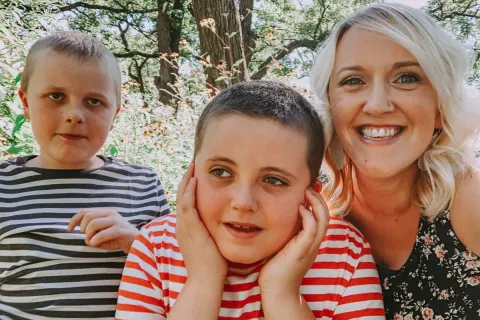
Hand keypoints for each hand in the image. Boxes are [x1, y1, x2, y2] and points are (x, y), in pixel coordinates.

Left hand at [67, 208, 138, 253]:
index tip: (69, 230)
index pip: (85, 212)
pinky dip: (95, 240)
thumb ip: (92, 231)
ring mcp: (116, 221)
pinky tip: (96, 244)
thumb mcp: (103, 233)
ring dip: (88, 235)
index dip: (74, 220)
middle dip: (83, 229)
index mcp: (105, 212)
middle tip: (87, 237)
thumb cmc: (118, 239)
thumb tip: (83, 237)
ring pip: (93, 224)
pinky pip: (101, 234)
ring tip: (92, 242)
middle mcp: (111, 214)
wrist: (138, 243)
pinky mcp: (120, 230)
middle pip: (87, 217)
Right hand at [175, 162, 227, 283]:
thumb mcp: (211, 242)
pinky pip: (186, 206)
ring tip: (193, 165)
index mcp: (186, 227)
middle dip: (186, 178)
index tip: (197, 173)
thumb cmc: (213, 265)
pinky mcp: (190, 229)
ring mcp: (184, 227)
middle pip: (180, 195)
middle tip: (194, 163)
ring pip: (181, 197)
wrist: (206, 281)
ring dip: (186, 180)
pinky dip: (188, 192)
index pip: (185, 201)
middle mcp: (182, 225)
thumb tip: (226, 223)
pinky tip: (193, 180)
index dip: (189, 186)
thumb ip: (213, 231)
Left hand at [258, 188, 329, 293]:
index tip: (308, 190)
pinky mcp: (302, 251)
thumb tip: (278, 217)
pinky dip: (309, 216)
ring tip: (308, 191)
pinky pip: (312, 229)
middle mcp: (313, 243)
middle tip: (310, 186)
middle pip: (326, 216)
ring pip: (323, 220)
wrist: (278, 290)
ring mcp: (310, 247)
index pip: (321, 217)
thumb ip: (286, 233)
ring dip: (317, 203)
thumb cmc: (276, 269)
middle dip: (320, 199)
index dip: (317, 202)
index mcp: (310, 241)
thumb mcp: (283, 246)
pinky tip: (300, 208)